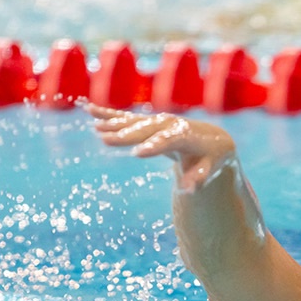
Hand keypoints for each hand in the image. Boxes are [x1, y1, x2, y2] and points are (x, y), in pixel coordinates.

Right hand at [88, 104, 237, 192]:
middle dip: (126, 134)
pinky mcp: (147, 122)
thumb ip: (200, 178)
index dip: (153, 146)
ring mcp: (157, 121)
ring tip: (95, 127)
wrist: (211, 138)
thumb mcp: (210, 168)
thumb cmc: (210, 158)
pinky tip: (90, 110)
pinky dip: (108, 114)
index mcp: (186, 136)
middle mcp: (170, 124)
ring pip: (133, 122)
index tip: (137, 153)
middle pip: (146, 129)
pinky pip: (126, 117)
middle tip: (106, 139)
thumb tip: (188, 189)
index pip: (169, 141)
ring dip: (113, 123)